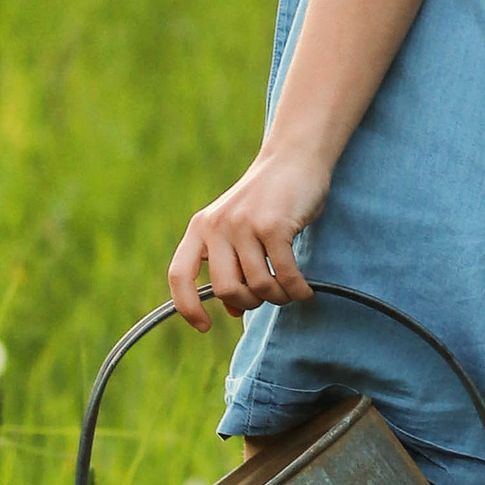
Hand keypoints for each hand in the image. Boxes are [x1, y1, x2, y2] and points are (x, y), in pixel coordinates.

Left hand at [168, 140, 331, 329]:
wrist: (294, 157)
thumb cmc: (268, 200)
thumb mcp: (238, 228)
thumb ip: (230, 264)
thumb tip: (231, 311)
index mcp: (201, 227)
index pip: (179, 275)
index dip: (187, 307)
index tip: (205, 327)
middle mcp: (217, 226)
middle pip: (226, 290)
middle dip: (250, 303)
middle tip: (269, 296)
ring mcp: (245, 224)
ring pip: (259, 286)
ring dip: (279, 297)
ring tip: (290, 290)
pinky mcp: (274, 225)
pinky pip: (285, 275)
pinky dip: (297, 290)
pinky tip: (305, 290)